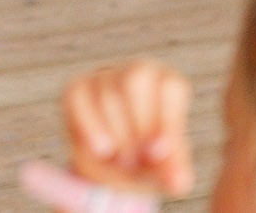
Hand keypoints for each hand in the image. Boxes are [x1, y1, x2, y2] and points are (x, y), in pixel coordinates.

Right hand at [60, 61, 194, 196]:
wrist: (112, 168)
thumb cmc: (146, 161)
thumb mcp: (163, 170)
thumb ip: (172, 172)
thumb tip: (177, 182)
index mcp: (166, 85)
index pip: (170, 86)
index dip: (165, 118)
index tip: (158, 152)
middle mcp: (136, 73)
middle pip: (135, 81)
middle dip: (136, 126)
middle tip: (136, 159)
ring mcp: (104, 77)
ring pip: (107, 95)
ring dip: (116, 135)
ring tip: (123, 162)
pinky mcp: (77, 88)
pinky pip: (78, 98)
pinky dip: (89, 126)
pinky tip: (100, 149)